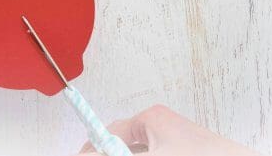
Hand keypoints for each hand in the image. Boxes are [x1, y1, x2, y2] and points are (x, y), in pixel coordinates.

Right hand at [78, 105, 261, 155]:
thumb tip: (89, 155)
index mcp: (151, 119)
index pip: (108, 132)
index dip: (91, 149)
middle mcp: (160, 127)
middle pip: (122, 144)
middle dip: (108, 153)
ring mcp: (173, 142)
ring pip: (137, 151)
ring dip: (126, 155)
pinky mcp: (182, 151)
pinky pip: (153, 153)